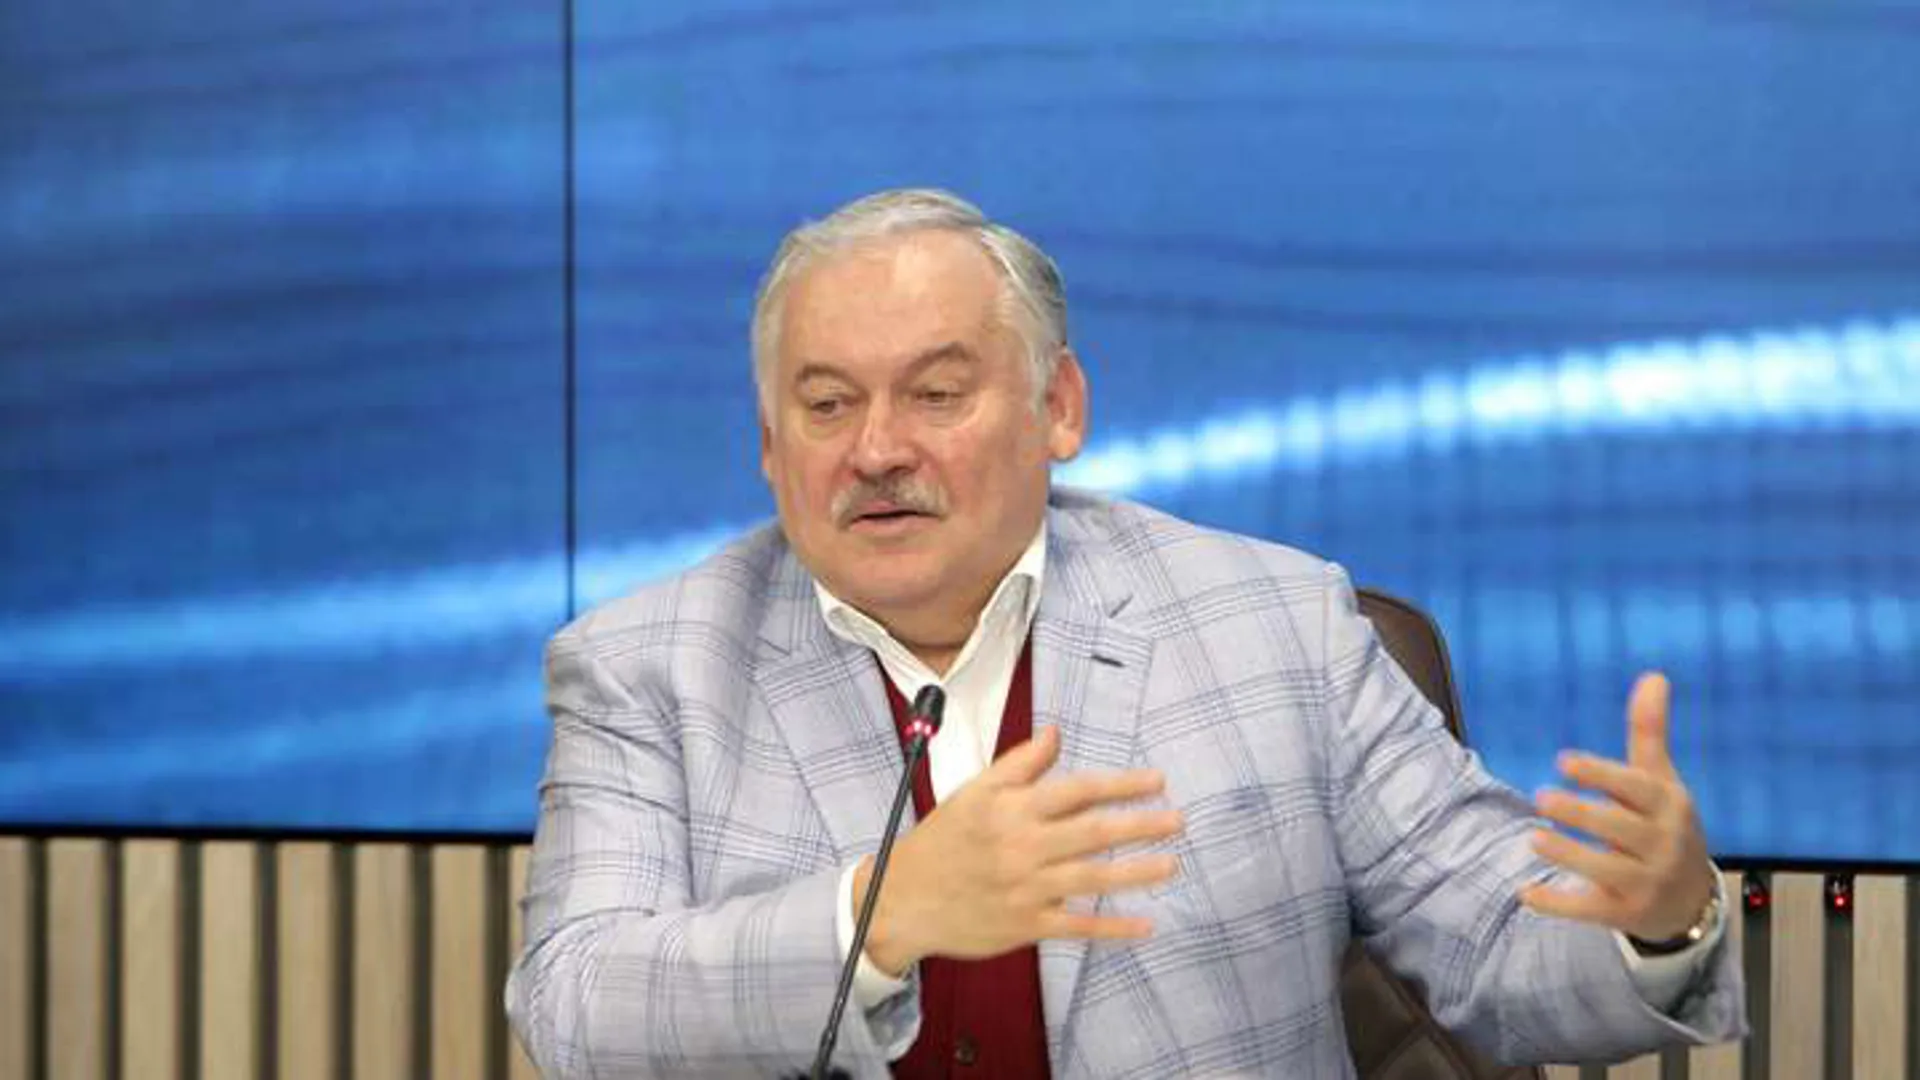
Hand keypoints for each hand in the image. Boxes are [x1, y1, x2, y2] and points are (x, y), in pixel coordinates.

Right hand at [854, 725, 1183, 975]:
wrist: (904, 898)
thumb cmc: (945, 839)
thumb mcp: (975, 791)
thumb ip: (1019, 763)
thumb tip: (1056, 733)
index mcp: (1011, 809)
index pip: (1076, 790)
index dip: (1120, 785)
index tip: (1158, 781)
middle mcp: (1022, 846)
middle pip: (1093, 832)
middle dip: (1140, 825)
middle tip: (1178, 820)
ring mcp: (1026, 888)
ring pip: (1092, 878)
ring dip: (1136, 871)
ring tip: (1171, 863)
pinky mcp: (1026, 925)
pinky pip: (1078, 926)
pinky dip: (1113, 927)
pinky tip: (1146, 924)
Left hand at [1518, 672, 1716, 941]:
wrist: (1690, 899)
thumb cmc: (1664, 825)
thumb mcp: (1659, 779)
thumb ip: (1649, 731)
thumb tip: (1654, 675)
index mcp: (1668, 807)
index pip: (1636, 789)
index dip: (1602, 775)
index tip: (1564, 760)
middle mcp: (1662, 845)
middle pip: (1620, 830)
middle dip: (1581, 815)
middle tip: (1540, 796)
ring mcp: (1645, 883)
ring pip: (1607, 871)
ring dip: (1570, 856)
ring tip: (1534, 838)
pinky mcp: (1625, 913)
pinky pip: (1590, 910)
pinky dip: (1558, 904)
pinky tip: (1526, 893)